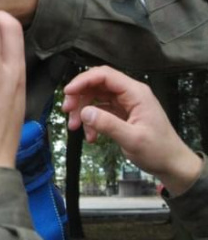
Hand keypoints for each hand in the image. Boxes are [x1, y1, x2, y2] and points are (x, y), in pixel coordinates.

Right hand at [63, 66, 201, 195]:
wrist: (172, 164)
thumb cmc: (158, 151)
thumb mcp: (132, 139)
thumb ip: (108, 124)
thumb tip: (85, 112)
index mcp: (136, 93)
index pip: (104, 75)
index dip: (83, 80)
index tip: (67, 92)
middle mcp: (130, 93)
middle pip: (97, 84)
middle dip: (79, 96)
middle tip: (67, 112)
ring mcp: (126, 103)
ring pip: (96, 97)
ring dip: (83, 110)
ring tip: (75, 128)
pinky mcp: (122, 113)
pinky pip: (101, 110)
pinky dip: (92, 121)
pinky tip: (91, 136)